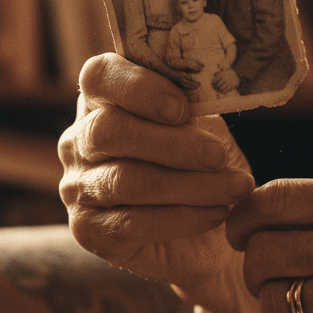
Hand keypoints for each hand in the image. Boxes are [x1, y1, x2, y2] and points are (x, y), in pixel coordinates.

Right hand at [58, 53, 265, 312]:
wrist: (205, 235)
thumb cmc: (199, 165)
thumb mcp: (202, 125)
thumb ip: (194, 104)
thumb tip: (206, 89)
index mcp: (101, 100)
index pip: (98, 76)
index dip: (138, 87)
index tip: (184, 108)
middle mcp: (78, 141)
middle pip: (108, 130)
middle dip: (172, 143)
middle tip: (218, 155)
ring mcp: (77, 187)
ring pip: (126, 180)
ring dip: (190, 184)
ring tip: (235, 187)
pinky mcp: (87, 231)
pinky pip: (132, 223)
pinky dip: (184, 216)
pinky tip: (218, 212)